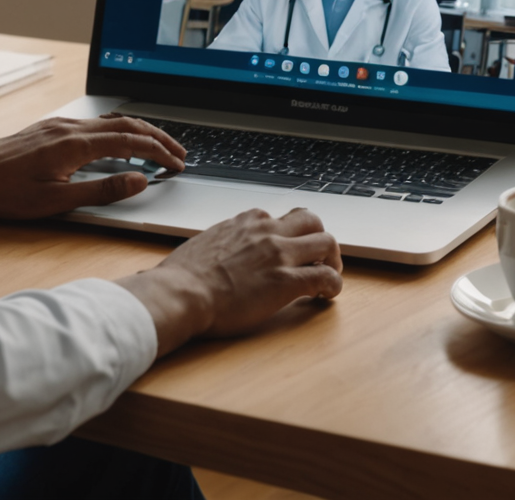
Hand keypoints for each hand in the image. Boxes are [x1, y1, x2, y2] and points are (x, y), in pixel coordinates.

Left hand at [0, 114, 188, 218]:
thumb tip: (140, 181)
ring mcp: (57, 126)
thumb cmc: (2, 193)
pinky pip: (93, 124)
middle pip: (125, 125)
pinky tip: (117, 144)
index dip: (159, 153)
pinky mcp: (47, 130)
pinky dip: (117, 132)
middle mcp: (68, 128)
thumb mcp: (56, 202)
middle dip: (157, 138)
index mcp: (74, 144)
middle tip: (180, 154)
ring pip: (109, 122)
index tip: (179, 165)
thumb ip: (101, 191)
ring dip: (138, 132)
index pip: (131, 142)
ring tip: (157, 147)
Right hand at [115, 207, 343, 355]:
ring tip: (328, 275)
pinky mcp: (287, 281)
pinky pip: (327, 277)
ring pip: (327, 242)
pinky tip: (326, 297)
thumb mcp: (200, 246)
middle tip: (318, 258)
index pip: (279, 217)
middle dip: (319, 237)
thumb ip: (213, 246)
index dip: (287, 235)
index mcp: (244, 221)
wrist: (181, 293)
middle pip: (311, 220)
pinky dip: (333, 286)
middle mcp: (266, 231)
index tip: (286, 250)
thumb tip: (194, 261)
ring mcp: (279, 254)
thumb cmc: (181, 277)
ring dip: (332, 259)